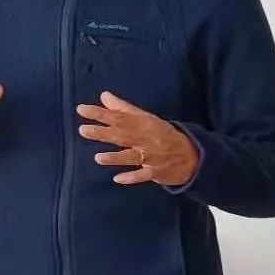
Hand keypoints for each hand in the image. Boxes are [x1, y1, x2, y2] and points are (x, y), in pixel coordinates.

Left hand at [77, 91, 198, 186]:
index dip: (100, 113)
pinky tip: (118, 178)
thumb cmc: (164, 135)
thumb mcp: (146, 118)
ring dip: (116, 157)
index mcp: (143, 124)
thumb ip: (123, 108)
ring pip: (132, 156)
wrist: (192, 155)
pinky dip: (132, 177)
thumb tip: (104, 96)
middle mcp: (146, 139)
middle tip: (83, 130)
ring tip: (98, 157)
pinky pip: (143, 175)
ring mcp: (152, 156)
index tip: (82, 110)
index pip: (118, 117)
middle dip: (104, 133)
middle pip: (123, 135)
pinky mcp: (157, 172)